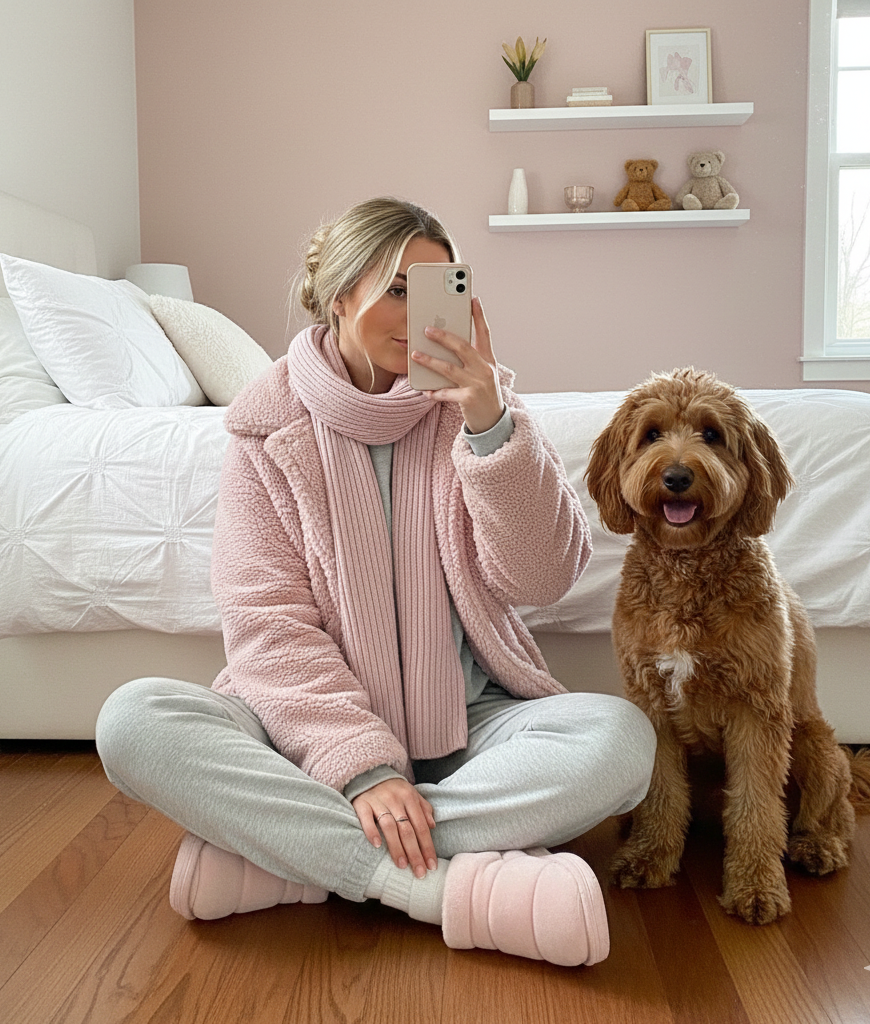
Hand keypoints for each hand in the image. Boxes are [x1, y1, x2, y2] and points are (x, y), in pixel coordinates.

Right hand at [352, 777, 437, 877]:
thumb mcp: (411, 794)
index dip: (427, 847)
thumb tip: (433, 826)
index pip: (421, 826)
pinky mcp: (361, 803)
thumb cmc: (393, 789)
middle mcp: (395, 799)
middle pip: (407, 829)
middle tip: (419, 873)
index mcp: (409, 797)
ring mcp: (377, 801)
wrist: (368, 772)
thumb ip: (422, 808)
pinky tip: (377, 845)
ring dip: (396, 847)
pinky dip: (371, 831)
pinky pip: (366, 818)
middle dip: (415, 853)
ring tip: (402, 865)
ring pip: (389, 826)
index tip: (432, 866)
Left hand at [411, 296, 504, 434]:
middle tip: (427, 329)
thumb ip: (468, 360)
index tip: (472, 298)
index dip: (479, 315)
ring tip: (415, 354)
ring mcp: (478, 384)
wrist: (493, 421)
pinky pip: (446, 393)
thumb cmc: (483, 393)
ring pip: (449, 369)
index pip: (484, 333)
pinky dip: (433, 391)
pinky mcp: (469, 399)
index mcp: (488, 360)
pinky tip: (423, 389)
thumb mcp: (482, 373)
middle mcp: (485, 369)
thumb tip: (446, 344)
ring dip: (430, 361)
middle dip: (443, 337)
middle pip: (462, 347)